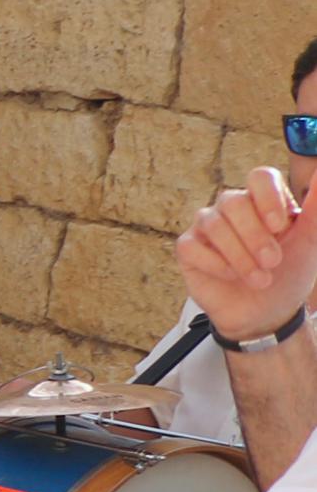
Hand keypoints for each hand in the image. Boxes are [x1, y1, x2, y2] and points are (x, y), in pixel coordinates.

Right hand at [181, 168, 316, 342]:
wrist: (267, 314)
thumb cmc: (289, 274)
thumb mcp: (309, 243)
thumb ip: (316, 209)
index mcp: (264, 201)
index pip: (260, 177)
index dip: (268, 199)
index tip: (281, 227)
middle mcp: (233, 208)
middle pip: (234, 201)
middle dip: (255, 236)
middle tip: (273, 262)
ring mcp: (207, 226)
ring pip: (213, 223)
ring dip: (239, 255)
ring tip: (259, 279)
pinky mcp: (188, 248)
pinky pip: (192, 246)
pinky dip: (215, 264)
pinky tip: (231, 277)